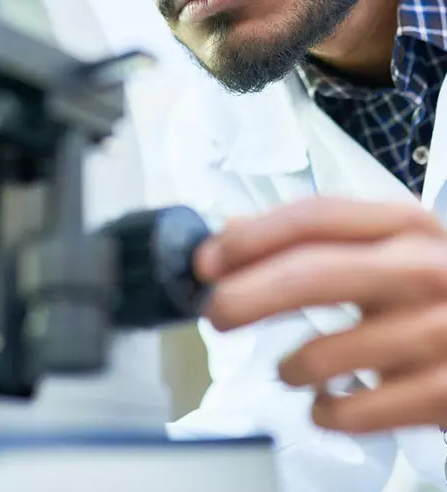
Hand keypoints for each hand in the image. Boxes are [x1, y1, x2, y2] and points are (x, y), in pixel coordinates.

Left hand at [195, 197, 446, 432]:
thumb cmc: (434, 288)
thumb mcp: (389, 244)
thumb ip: (316, 235)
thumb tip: (232, 231)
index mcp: (402, 225)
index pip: (313, 218)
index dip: (250, 239)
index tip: (208, 261)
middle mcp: (421, 269)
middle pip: (310, 275)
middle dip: (246, 296)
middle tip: (215, 313)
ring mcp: (437, 331)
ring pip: (326, 353)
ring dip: (289, 366)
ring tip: (287, 370)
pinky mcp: (444, 392)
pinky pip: (356, 411)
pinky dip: (325, 411)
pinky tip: (325, 404)